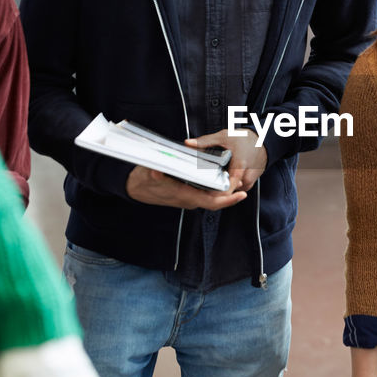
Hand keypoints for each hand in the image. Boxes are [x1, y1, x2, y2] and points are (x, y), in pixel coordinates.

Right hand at [125, 165, 247, 209]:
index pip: (211, 203)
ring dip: (224, 187)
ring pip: (212, 195)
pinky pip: (205, 191)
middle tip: (242, 178)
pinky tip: (220, 173)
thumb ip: (155, 174)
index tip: (241, 194)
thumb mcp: (148, 174)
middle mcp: (189, 200)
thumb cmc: (142, 180)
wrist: (134, 187)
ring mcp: (189, 197)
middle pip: (216, 199)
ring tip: (235, 174)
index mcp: (184, 196)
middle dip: (231, 191)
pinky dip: (215, 184)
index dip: (228, 200)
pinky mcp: (187, 193)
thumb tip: (157, 172)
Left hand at [189, 127, 268, 191]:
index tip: (206, 193)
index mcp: (240, 166)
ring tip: (211, 183)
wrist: (263, 140)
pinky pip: (237, 189)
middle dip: (216, 191)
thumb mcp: (224, 136)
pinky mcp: (249, 183)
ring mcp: (249, 180)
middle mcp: (246, 176)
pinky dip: (229, 186)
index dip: (217, 192)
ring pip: (233, 191)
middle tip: (203, 187)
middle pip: (229, 191)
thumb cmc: (245, 138)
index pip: (229, 185)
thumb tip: (188, 143)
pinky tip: (222, 179)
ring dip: (223, 189)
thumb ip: (205, 141)